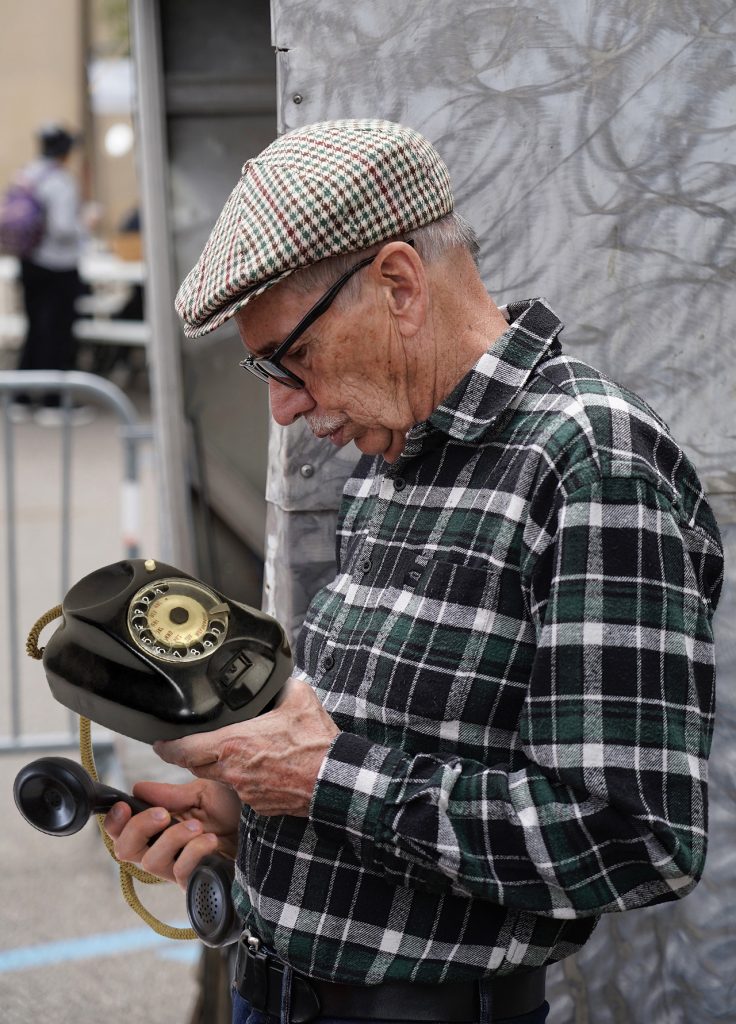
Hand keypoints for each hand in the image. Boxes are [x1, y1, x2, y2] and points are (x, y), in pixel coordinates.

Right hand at [103, 777, 240, 890]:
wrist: (266, 829)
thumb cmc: (236, 811)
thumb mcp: (204, 793)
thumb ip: (172, 795)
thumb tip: (138, 789)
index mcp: (161, 825)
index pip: (123, 830)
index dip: (114, 821)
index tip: (123, 806)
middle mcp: (165, 849)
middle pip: (125, 851)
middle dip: (139, 828)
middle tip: (163, 814)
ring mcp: (179, 868)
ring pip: (151, 862)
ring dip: (173, 838)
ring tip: (197, 826)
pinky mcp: (197, 882)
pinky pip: (181, 872)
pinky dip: (194, 852)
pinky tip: (211, 840)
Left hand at [153, 678, 339, 816]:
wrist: (334, 780)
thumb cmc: (316, 743)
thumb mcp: (299, 699)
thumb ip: (282, 687)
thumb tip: (280, 681)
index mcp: (234, 744)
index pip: (184, 750)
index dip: (166, 747)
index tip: (159, 743)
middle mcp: (233, 771)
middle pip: (198, 765)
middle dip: (194, 755)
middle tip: (196, 743)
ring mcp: (246, 792)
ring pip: (222, 778)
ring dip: (225, 766)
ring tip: (241, 752)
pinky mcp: (261, 806)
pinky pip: (244, 791)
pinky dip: (248, 780)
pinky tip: (265, 768)